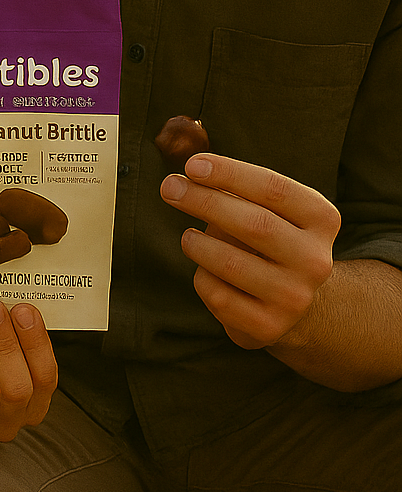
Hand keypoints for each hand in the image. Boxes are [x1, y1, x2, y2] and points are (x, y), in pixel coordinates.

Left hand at [160, 154, 340, 349]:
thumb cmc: (272, 241)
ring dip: (197, 244)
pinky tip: (205, 271)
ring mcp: (294, 297)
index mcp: (322, 220)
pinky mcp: (268, 327)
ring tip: (188, 237)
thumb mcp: (272, 211)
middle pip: (253, 224)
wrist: (297, 303)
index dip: (230, 173)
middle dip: (204, 201)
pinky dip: (202, 277)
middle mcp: (315, 260)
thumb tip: (188, 176)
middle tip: (170, 188)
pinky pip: (218, 295)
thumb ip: (237, 190)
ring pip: (230, 263)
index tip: (192, 165)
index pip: (273, 189)